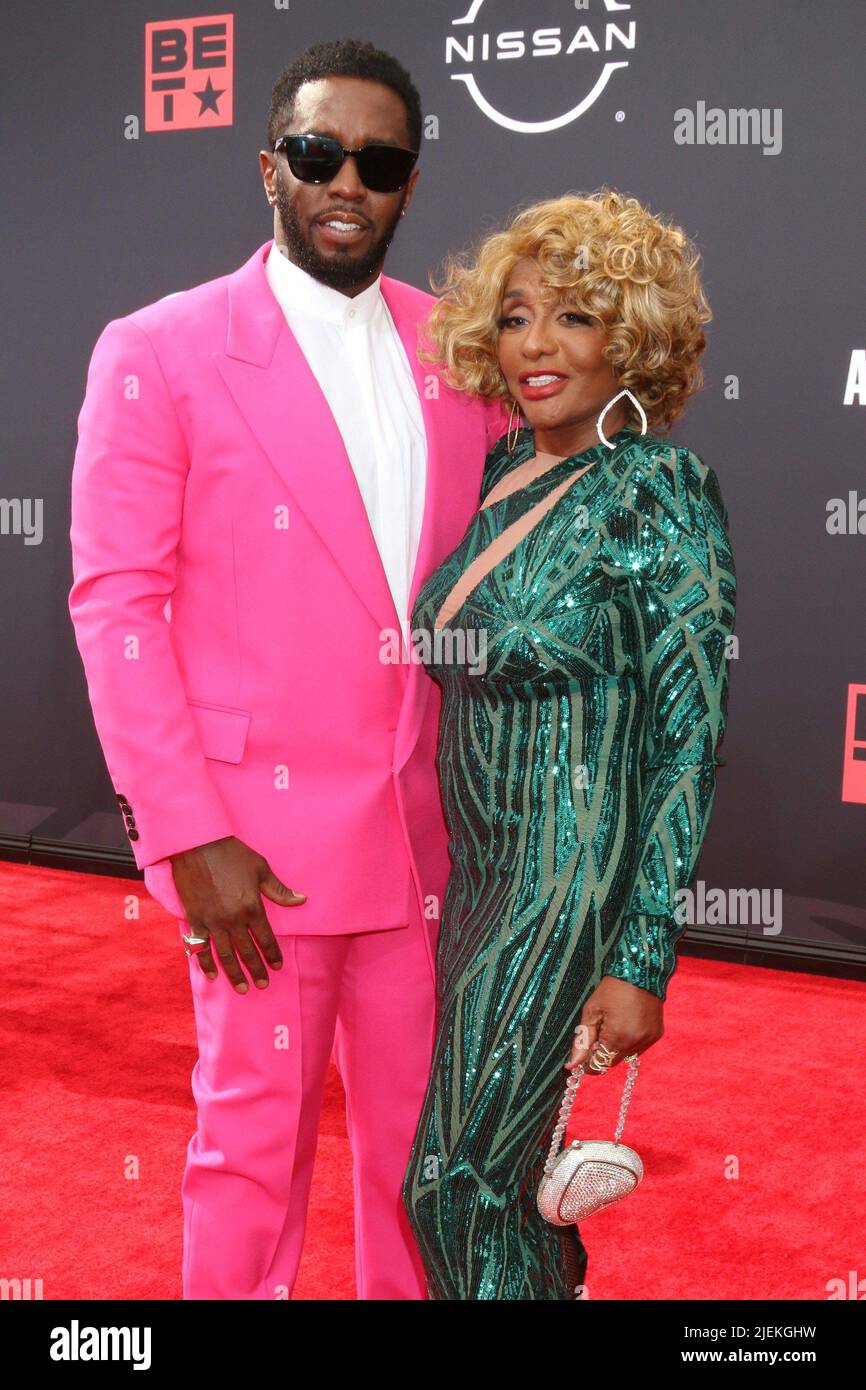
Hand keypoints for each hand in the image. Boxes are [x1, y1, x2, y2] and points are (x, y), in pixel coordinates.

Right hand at [170, 835, 305, 992]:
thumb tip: (302, 900)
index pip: (265, 938)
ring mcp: (212, 922)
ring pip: (225, 955)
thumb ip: (279, 890)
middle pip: (246, 951)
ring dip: (234, 973)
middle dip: (256, 969)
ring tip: (242, 988)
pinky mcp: (195, 919)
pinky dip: (205, 963)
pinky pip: (200, 947)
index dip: (272, 954)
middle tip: (262, 985)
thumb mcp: (261, 868)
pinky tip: (212, 975)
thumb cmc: (232, 854)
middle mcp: (233, 919)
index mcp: (252, 907)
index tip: (277, 966)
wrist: (198, 845)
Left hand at [566, 975, 662, 1071]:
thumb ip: (582, 1041)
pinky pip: (639, 1046)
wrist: (641, 971)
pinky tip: (627, 1021)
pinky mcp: (656, 1034)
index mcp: (618, 1038)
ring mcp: (649, 1039)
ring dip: (617, 1046)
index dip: (588, 1062)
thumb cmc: (612, 989)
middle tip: (598, 1031)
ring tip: (614, 1022)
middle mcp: (636, 1043)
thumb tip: (571, 1066)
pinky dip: (630, 1040)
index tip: (583, 1053)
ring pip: (626, 1054)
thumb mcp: (592, 1012)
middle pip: (612, 1061)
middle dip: (602, 1052)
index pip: (599, 1065)